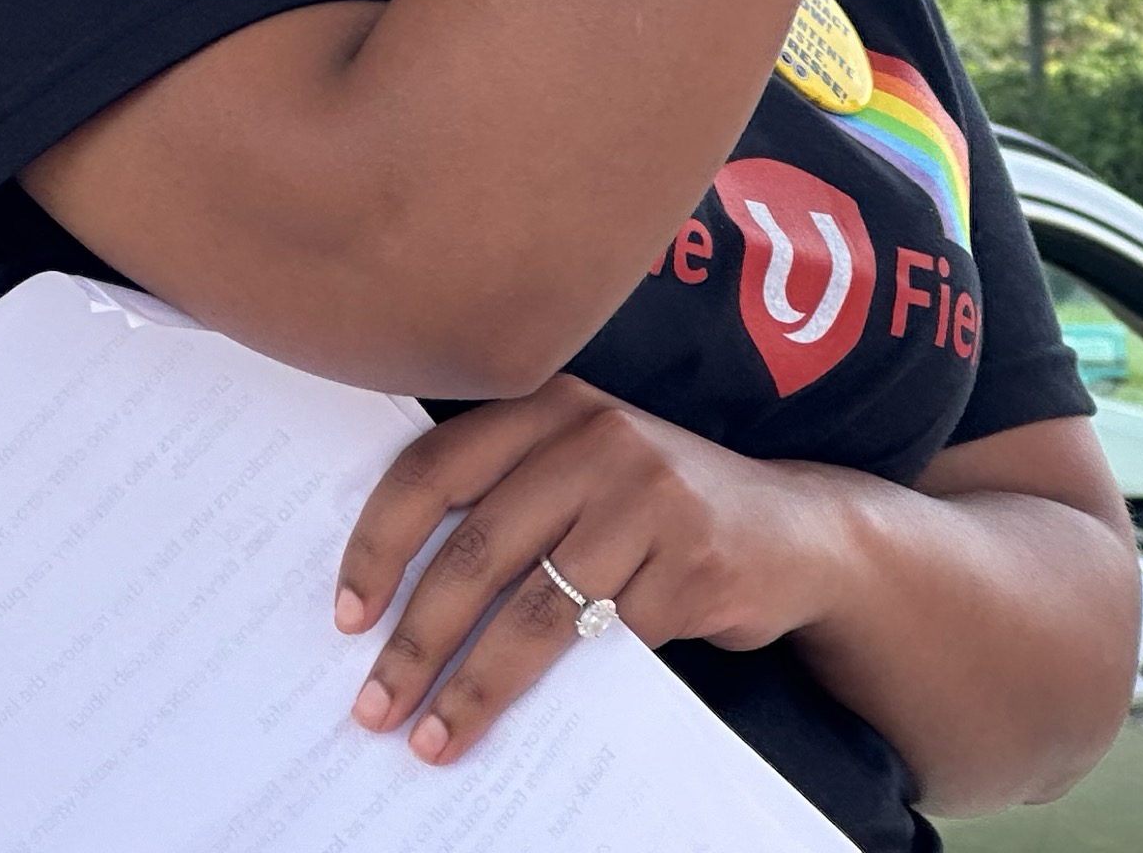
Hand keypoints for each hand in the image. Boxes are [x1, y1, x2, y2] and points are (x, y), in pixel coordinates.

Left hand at [335, 376, 849, 765]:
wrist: (797, 532)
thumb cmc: (650, 508)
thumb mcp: (577, 472)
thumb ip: (501, 500)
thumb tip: (390, 597)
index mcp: (545, 405)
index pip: (433, 469)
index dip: (379, 545)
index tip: (346, 615)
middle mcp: (595, 437)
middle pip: (477, 549)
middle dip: (417, 638)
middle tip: (375, 703)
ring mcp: (652, 498)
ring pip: (537, 609)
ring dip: (475, 685)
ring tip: (433, 736)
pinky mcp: (697, 564)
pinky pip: (609, 643)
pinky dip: (563, 691)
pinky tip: (529, 725)